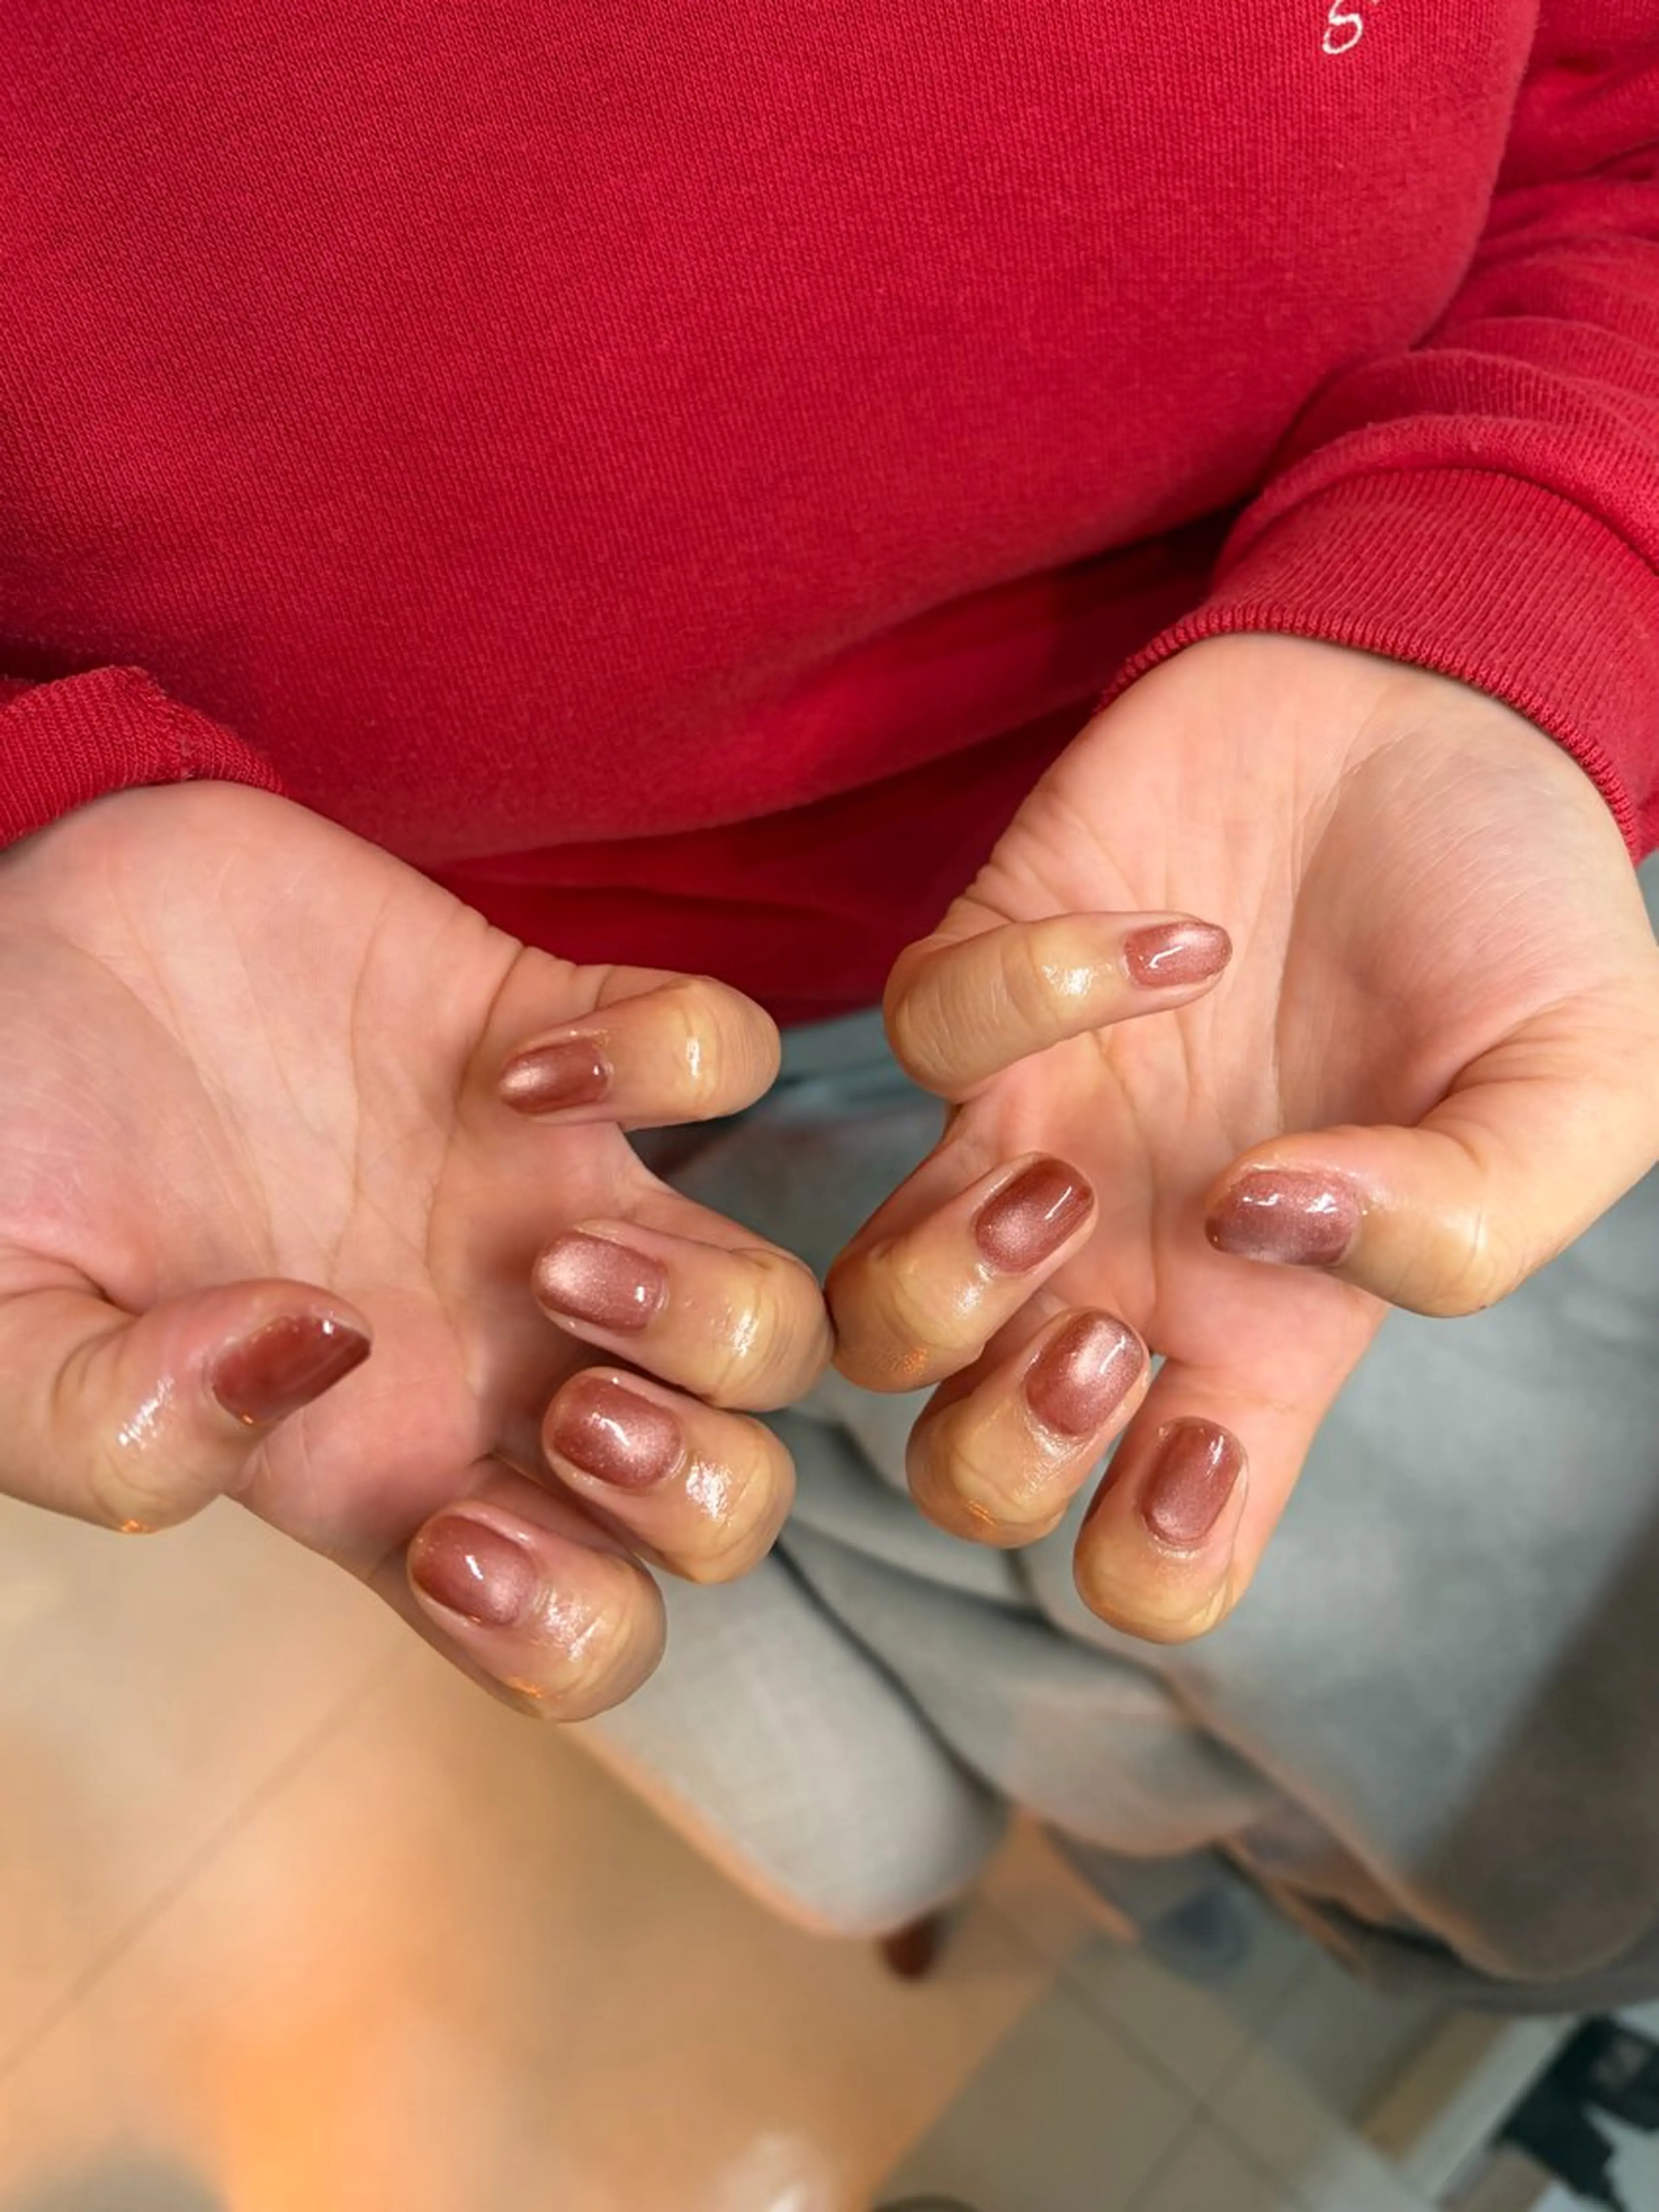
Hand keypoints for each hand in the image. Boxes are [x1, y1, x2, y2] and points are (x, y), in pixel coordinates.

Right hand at [0, 783, 828, 1713]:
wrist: (0, 949)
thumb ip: (112, 1424)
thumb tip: (308, 1360)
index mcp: (386, 1469)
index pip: (588, 1628)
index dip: (572, 1629)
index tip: (448, 1543)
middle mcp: (500, 1351)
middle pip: (733, 1494)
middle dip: (698, 1485)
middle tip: (566, 1406)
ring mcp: (546, 1192)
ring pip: (777, 1315)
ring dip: (716, 1311)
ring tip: (552, 1248)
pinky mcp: (549, 1021)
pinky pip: (731, 1050)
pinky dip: (674, 1060)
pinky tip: (519, 1066)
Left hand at [828, 636, 1658, 1640]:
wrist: (1445, 715)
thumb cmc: (1523, 921)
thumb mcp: (1586, 1087)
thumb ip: (1469, 1220)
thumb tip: (1269, 1234)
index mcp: (1268, 1335)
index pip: (1151, 1551)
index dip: (1143, 1560)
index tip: (1195, 1449)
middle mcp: (1131, 1263)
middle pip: (963, 1469)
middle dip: (997, 1450)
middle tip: (1107, 1332)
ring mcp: (1041, 1134)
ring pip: (874, 1311)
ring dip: (941, 1280)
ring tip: (1070, 1180)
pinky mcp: (986, 992)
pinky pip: (921, 1037)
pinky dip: (1028, 994)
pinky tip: (1177, 938)